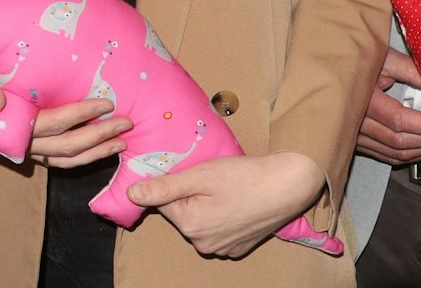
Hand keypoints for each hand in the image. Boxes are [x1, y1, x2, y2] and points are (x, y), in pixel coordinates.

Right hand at [0, 61, 130, 167]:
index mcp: (7, 127)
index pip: (51, 124)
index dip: (79, 116)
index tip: (105, 103)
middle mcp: (19, 144)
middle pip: (66, 147)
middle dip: (99, 137)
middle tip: (127, 122)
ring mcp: (26, 148)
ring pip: (67, 159)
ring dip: (96, 152)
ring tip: (123, 141)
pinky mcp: (30, 146)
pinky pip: (61, 158)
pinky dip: (84, 155)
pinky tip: (103, 146)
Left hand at [128, 151, 325, 258]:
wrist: (288, 186)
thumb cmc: (244, 176)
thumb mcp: (200, 175)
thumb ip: (164, 187)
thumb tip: (132, 194)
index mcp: (190, 226)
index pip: (163, 201)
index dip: (174, 182)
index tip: (192, 171)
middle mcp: (203, 244)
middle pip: (182, 212)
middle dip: (191, 194)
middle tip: (213, 178)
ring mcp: (223, 249)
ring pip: (200, 220)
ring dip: (207, 205)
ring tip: (227, 189)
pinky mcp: (239, 247)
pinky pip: (219, 229)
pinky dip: (223, 215)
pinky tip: (237, 202)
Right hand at [356, 48, 420, 164]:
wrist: (335, 70)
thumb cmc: (358, 60)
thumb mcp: (385, 59)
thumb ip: (413, 71)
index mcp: (361, 97)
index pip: (399, 120)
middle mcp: (355, 120)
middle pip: (399, 140)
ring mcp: (355, 134)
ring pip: (394, 153)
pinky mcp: (358, 142)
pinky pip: (386, 156)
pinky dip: (409, 156)